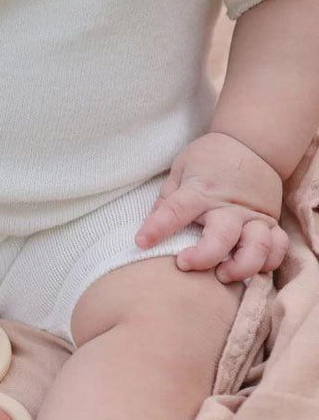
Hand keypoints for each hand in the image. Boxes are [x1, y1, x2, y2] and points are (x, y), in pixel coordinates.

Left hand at [135, 132, 288, 282]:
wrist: (252, 144)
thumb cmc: (210, 159)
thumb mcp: (180, 170)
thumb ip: (166, 200)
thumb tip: (147, 230)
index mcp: (200, 191)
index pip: (176, 210)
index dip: (157, 228)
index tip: (141, 242)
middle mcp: (229, 206)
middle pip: (222, 237)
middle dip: (204, 256)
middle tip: (185, 263)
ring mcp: (254, 215)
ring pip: (257, 247)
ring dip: (241, 266)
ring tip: (222, 275)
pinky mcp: (271, 222)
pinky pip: (278, 247)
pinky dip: (269, 262)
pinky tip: (252, 269)